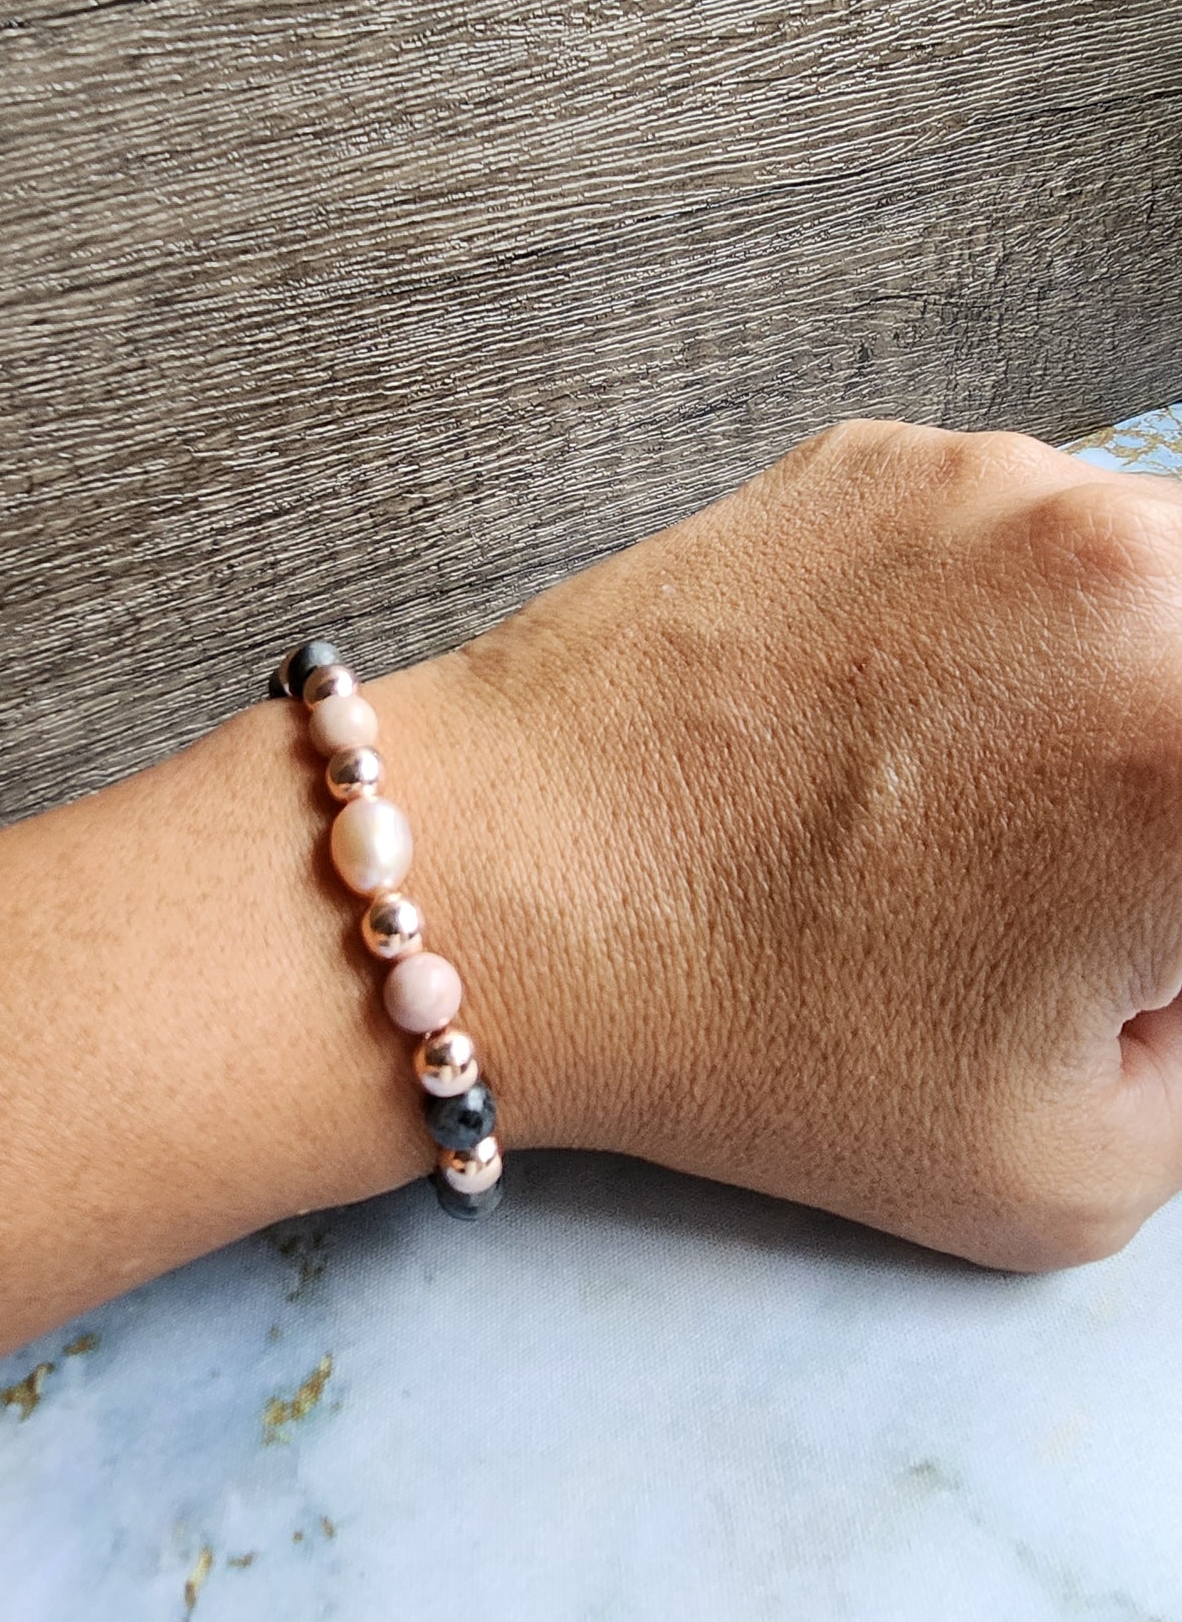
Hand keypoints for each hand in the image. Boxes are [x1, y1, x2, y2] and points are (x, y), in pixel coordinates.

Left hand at [398, 422, 1181, 1268]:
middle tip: (1091, 860)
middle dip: (1175, 779)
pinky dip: (1019, 619)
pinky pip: (1030, 532)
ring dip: (1131, 680)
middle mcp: (1140, 569)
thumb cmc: (759, 1041)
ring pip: (1163, 578)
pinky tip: (900, 715)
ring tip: (992, 793)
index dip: (1179, 908)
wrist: (506, 885)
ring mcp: (1005, 484)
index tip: (1138, 927)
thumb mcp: (1072, 1165)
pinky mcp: (890, 456)